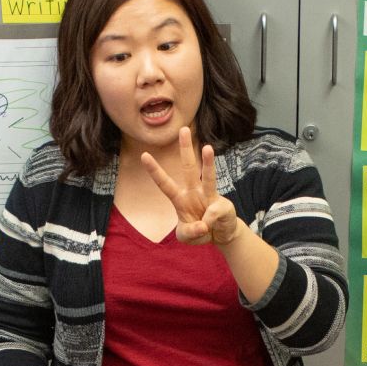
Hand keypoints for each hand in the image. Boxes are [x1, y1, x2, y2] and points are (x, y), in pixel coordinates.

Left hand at [140, 128, 239, 246]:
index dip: (155, 170)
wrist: (222, 235)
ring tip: (207, 148)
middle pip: (189, 167)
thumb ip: (189, 232)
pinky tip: (209, 228)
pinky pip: (214, 213)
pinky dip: (209, 224)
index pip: (165, 183)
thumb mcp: (187, 237)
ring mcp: (210, 196)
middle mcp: (194, 192)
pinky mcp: (222, 205)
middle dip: (185, 149)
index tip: (144, 155)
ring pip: (208, 176)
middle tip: (183, 129)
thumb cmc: (200, 231)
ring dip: (208, 161)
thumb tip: (203, 224)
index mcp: (180, 198)